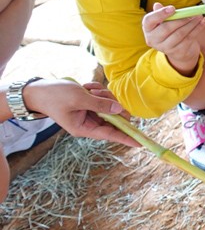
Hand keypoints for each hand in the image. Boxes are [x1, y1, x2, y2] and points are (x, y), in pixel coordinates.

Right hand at [21, 80, 138, 147]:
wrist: (38, 89)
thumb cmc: (55, 96)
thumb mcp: (79, 99)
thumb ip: (100, 105)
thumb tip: (119, 111)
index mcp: (84, 128)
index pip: (110, 134)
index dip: (126, 137)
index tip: (141, 143)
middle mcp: (89, 123)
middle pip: (113, 117)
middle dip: (109, 103)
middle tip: (96, 95)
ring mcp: (90, 113)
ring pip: (110, 105)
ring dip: (102, 94)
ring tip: (87, 90)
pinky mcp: (90, 104)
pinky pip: (104, 97)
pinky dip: (97, 90)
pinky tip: (86, 87)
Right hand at [142, 2, 204, 75]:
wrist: (179, 50)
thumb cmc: (170, 30)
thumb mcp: (164, 21)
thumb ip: (161, 13)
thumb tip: (157, 5)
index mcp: (148, 29)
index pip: (149, 21)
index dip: (160, 14)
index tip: (173, 8)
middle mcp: (153, 40)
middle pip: (166, 28)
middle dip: (180, 20)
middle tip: (191, 13)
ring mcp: (165, 48)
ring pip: (180, 34)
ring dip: (191, 24)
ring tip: (199, 16)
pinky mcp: (178, 52)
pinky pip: (189, 39)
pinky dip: (197, 29)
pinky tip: (203, 22)